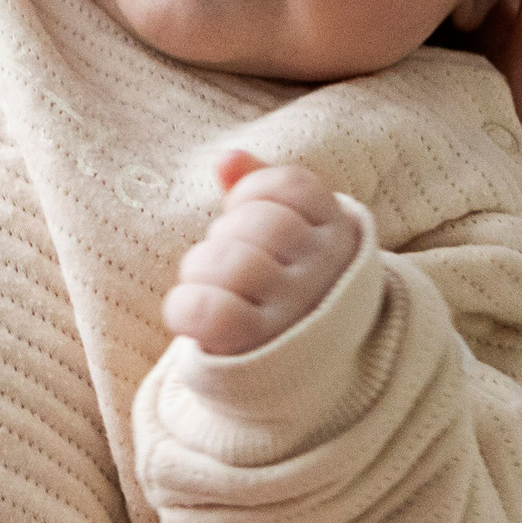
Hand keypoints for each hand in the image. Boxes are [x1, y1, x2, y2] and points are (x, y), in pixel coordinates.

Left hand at [163, 152, 363, 357]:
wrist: (298, 362)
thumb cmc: (282, 281)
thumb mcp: (290, 231)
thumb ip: (260, 188)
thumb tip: (226, 159)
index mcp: (336, 233)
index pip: (289, 185)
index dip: (250, 193)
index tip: (248, 218)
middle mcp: (324, 272)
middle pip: (260, 222)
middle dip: (225, 233)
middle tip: (225, 259)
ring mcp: (295, 310)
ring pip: (234, 262)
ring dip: (202, 267)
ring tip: (210, 285)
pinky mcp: (259, 346)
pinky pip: (210, 311)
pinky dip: (185, 306)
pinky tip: (193, 311)